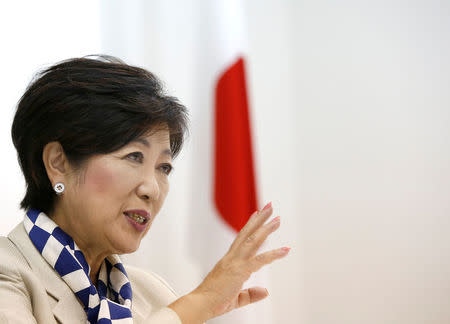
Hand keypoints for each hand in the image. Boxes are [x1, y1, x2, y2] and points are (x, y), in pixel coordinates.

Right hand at [168, 202, 289, 322]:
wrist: (201, 304)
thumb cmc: (212, 301)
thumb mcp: (236, 298)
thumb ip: (250, 294)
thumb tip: (264, 292)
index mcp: (229, 261)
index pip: (240, 238)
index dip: (249, 225)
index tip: (256, 213)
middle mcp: (232, 257)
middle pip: (247, 233)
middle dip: (259, 219)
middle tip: (269, 206)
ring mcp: (235, 262)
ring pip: (254, 240)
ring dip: (266, 228)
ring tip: (277, 219)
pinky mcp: (240, 270)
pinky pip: (260, 260)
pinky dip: (274, 254)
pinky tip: (285, 249)